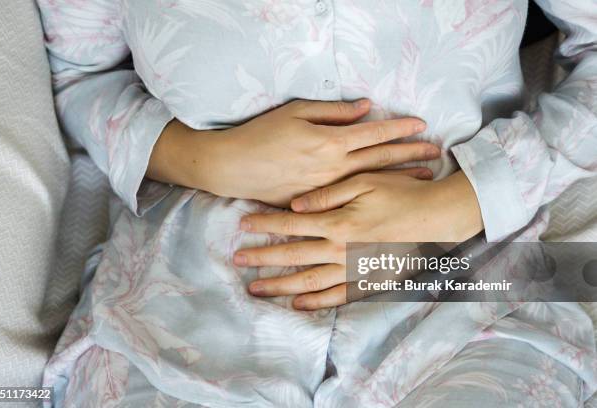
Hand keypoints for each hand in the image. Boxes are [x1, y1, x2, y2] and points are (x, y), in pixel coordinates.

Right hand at [147, 99, 439, 205]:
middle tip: (435, 153)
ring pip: (372, 182)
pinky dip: (374, 195)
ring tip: (423, 175)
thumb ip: (333, 112)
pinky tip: (388, 196)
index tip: (421, 126)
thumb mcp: (296, 113)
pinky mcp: (317, 203)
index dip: (399, 128)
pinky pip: (351, 199)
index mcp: (330, 143)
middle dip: (410, 154)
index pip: (374, 134)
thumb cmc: (261, 135)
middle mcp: (334, 168)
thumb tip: (365, 108)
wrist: (234, 168)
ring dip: (400, 177)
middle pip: (381, 160)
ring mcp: (328, 189)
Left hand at [233, 171, 483, 309]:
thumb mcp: (365, 182)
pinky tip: (298, 304)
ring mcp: (353, 269)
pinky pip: (337, 296)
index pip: (291, 224)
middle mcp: (341, 250)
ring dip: (280, 286)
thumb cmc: (401, 194)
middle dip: (263, 257)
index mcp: (338, 222)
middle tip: (238, 259)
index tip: (243, 224)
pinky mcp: (367, 280)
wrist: (436, 217)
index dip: (265, 224)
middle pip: (293, 256)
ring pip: (309, 282)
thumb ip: (329, 195)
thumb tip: (296, 205)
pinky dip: (316, 302)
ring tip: (256, 288)